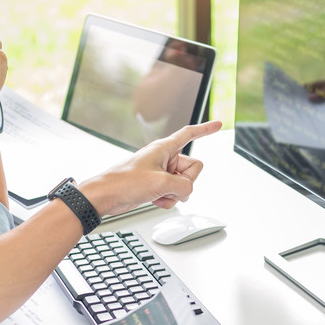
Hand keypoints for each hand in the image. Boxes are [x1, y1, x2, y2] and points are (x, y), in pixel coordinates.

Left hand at [81, 121, 221, 215]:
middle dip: (184, 182)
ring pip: (183, 185)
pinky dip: (166, 200)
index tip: (218, 124)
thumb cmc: (125, 182)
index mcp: (164, 148)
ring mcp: (160, 172)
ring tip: (156, 192)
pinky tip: (153, 199)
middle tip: (167, 185)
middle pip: (192, 169)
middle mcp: (164, 158)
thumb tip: (187, 192)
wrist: (105, 196)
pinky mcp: (155, 185)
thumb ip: (184, 186)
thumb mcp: (161, 183)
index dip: (205, 129)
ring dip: (174, 193)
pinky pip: (173, 194)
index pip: (189, 134)